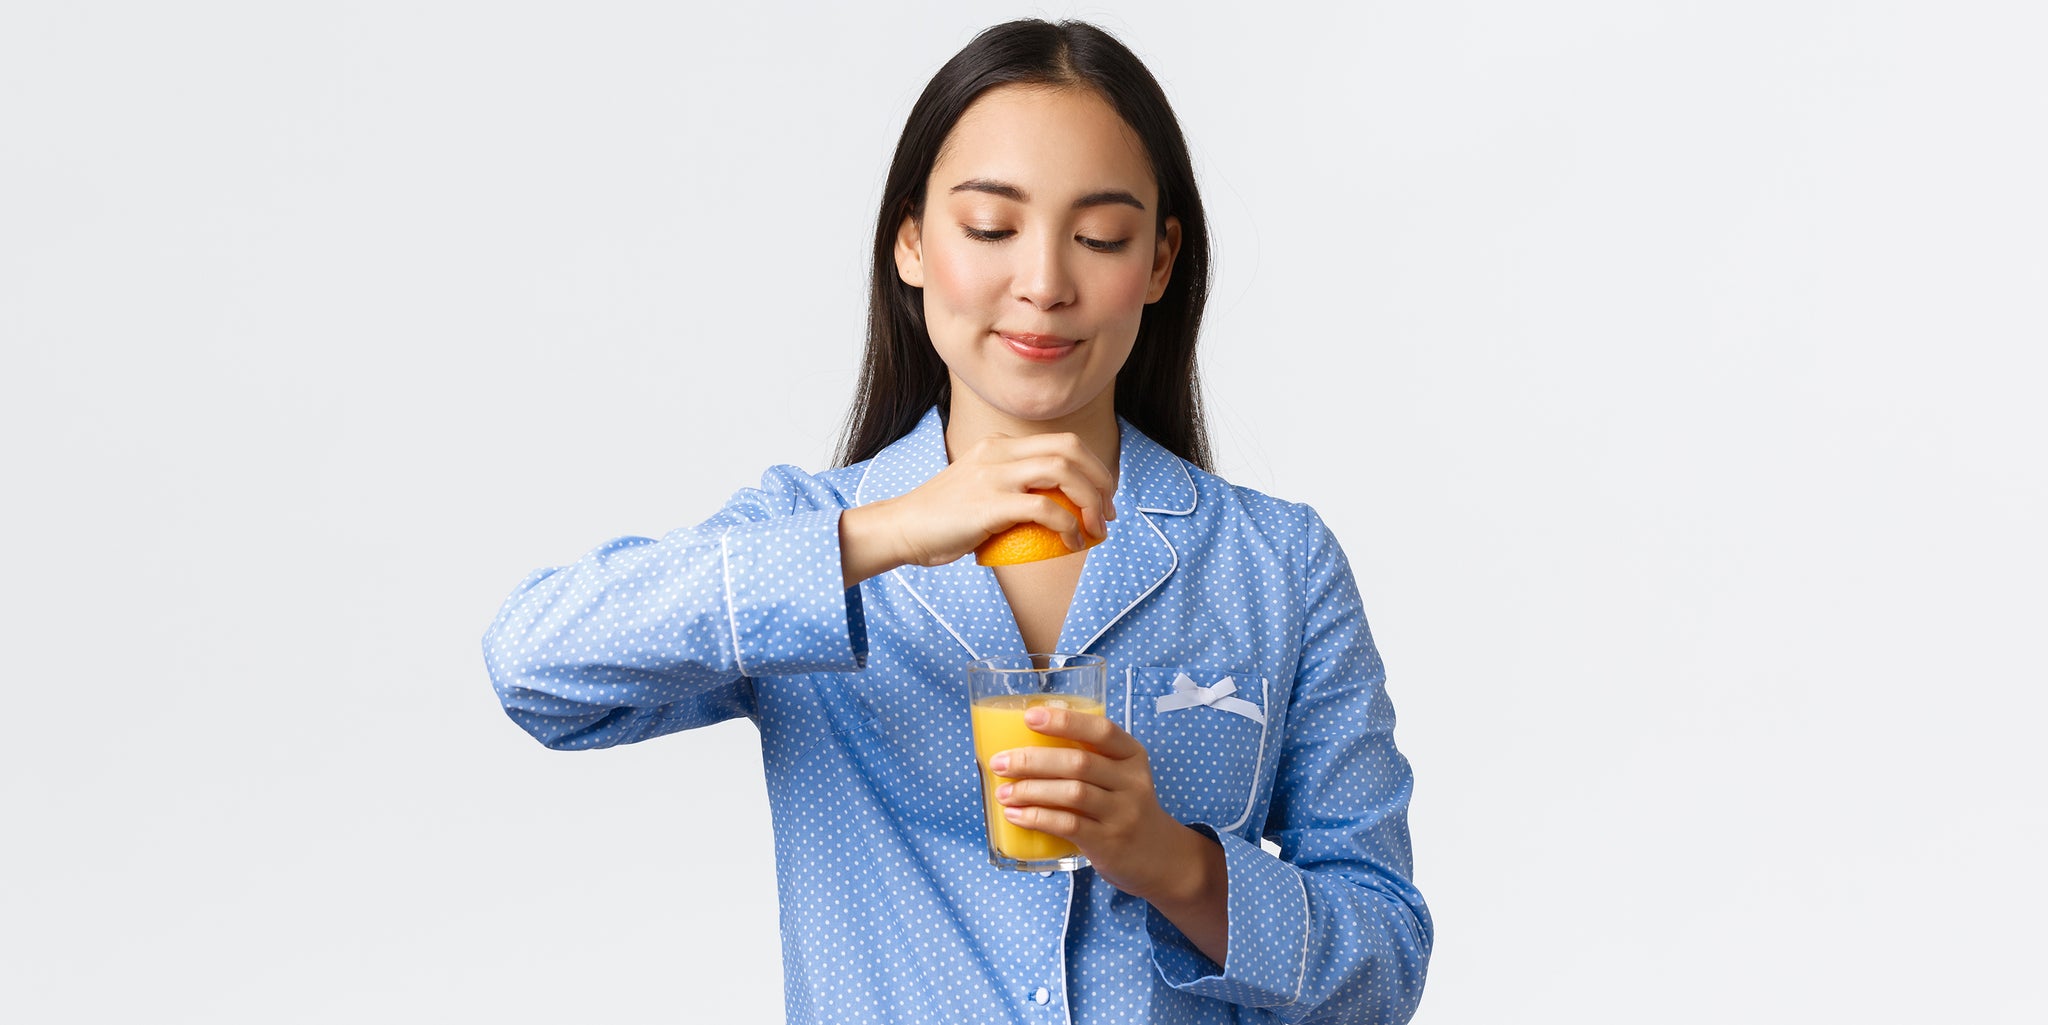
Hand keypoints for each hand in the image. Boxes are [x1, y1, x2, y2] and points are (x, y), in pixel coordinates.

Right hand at [840, 433, 1117, 584]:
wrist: (903, 529)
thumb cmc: (943, 518)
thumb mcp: (981, 487)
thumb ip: (1013, 487)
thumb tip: (1057, 509)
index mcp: (999, 445)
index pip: (1061, 442)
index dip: (1093, 467)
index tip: (1103, 496)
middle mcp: (998, 452)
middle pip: (1069, 450)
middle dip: (1100, 480)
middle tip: (1108, 513)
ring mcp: (993, 476)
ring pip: (1062, 472)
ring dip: (1090, 501)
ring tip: (1096, 528)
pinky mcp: (989, 504)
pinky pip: (1045, 508)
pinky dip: (1068, 525)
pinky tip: (1072, 542)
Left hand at [989, 704, 1213, 906]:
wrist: (1160, 858)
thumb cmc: (1126, 808)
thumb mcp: (1121, 777)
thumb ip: (1088, 760)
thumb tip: (1025, 745)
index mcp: (1132, 756)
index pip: (1101, 730)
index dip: (1065, 721)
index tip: (1031, 717)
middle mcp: (1131, 782)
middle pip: (1078, 763)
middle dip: (1032, 760)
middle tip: (1000, 762)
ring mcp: (1122, 814)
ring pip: (1071, 794)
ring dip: (1030, 791)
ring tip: (1003, 793)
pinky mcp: (1108, 842)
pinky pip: (1068, 825)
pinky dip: (1037, 817)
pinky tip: (1016, 815)